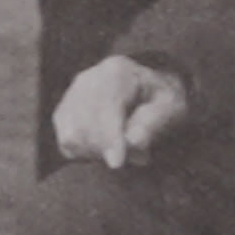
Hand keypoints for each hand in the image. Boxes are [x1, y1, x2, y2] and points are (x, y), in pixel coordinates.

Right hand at [50, 55, 187, 168]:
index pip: (105, 106)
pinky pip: (67, 143)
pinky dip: (87, 153)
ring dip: (99, 153)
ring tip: (124, 149)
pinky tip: (108, 148)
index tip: (117, 163)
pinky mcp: (63, 114)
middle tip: (138, 156)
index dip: (109, 137)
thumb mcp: (171, 106)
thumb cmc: (161, 99)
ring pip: (72, 136)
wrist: (148, 91)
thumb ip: (153, 122)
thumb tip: (132, 142)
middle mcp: (88, 79)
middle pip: (84, 123)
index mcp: (117, 72)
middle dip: (108, 148)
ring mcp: (71, 96)